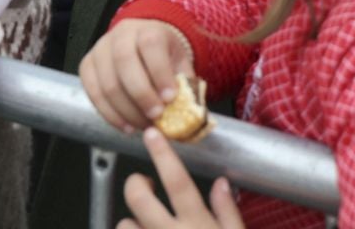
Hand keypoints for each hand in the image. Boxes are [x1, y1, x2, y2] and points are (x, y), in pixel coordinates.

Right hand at [81, 18, 194, 131]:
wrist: (142, 44)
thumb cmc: (164, 57)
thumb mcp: (180, 64)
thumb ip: (185, 85)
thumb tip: (188, 113)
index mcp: (148, 30)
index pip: (150, 45)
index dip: (159, 73)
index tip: (170, 99)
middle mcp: (120, 35)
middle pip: (124, 62)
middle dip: (141, 94)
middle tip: (155, 117)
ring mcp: (100, 50)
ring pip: (107, 82)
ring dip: (126, 111)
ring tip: (143, 126)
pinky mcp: (87, 66)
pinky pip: (93, 93)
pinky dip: (109, 114)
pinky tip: (126, 126)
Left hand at [118, 129, 242, 228]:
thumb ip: (229, 212)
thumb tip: (221, 183)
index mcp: (197, 225)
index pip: (177, 181)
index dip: (163, 154)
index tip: (152, 134)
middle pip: (139, 197)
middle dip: (136, 182)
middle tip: (146, 183)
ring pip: (126, 223)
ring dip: (133, 220)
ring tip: (147, 224)